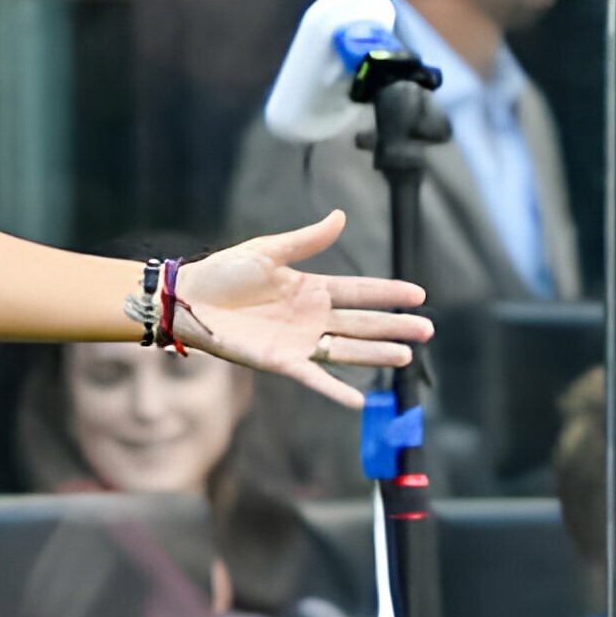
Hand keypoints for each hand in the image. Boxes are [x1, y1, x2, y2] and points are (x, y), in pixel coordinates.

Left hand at [173, 210, 433, 407]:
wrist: (188, 298)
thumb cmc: (223, 273)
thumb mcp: (267, 251)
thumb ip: (306, 240)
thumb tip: (340, 216)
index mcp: (311, 288)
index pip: (359, 291)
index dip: (388, 293)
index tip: (419, 294)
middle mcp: (311, 317)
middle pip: (362, 323)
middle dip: (394, 327)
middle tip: (427, 330)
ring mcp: (299, 341)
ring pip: (347, 350)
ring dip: (375, 355)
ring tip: (405, 357)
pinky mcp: (281, 362)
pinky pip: (314, 378)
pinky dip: (336, 389)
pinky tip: (359, 400)